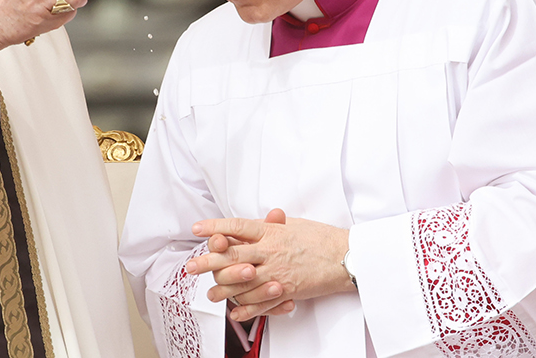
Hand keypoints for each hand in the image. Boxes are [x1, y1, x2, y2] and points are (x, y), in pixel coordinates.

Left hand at [187, 208, 350, 321]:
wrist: (344, 256)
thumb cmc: (320, 238)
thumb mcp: (293, 225)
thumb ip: (270, 226)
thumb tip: (255, 223)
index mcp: (270, 231)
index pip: (235, 227)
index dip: (214, 227)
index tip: (197, 229)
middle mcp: (269, 251)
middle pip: (231, 256)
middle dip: (208, 261)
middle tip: (191, 266)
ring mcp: (276, 272)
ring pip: (242, 282)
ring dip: (223, 289)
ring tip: (211, 293)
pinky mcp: (286, 290)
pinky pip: (261, 301)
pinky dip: (246, 308)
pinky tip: (235, 312)